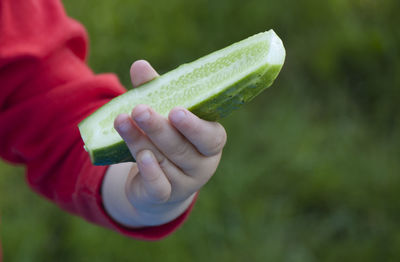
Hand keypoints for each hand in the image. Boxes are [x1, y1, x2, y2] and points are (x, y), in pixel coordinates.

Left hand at [102, 60, 226, 226]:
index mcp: (210, 141)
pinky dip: (150, 172)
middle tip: (139, 109)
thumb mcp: (164, 115)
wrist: (159, 182)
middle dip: (158, 128)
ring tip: (121, 121)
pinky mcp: (165, 196)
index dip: (193, 126)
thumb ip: (155, 91)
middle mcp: (202, 164)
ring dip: (140, 141)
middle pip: (181, 147)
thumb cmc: (169, 140)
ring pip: (164, 161)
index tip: (175, 111)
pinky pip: (159, 187)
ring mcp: (185, 183)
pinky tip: (141, 157)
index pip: (210, 136)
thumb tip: (139, 65)